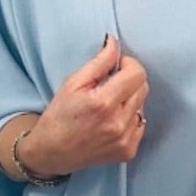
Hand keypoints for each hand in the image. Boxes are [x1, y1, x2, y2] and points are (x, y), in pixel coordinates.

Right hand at [20, 35, 148, 175]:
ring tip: (109, 106)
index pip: (137, 73)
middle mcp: (118, 123)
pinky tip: (112, 122)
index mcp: (103, 102)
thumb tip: (115, 43)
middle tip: (111, 85)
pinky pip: (141, 125)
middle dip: (129, 81)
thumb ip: (99, 62)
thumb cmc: (60, 116)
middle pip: (143, 88)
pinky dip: (130, 119)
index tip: (117, 66)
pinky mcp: (128, 151)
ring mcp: (125, 140)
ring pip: (143, 106)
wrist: (53, 152)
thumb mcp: (73, 83)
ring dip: (129, 101)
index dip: (128, 64)